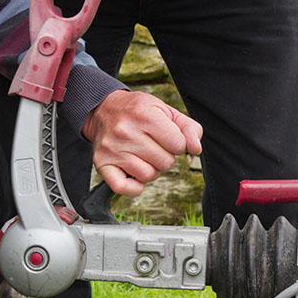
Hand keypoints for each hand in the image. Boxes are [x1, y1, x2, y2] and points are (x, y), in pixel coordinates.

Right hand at [82, 90, 202, 196]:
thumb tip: (195, 149)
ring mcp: (113, 149)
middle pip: (165, 163)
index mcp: (144, 115)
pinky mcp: (102, 163)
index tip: (167, 138)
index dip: (178, 144)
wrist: (103, 109)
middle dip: (165, 157)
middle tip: (154, 147)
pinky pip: (124, 188)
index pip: (178, 145)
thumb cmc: (138, 112)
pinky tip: (135, 174)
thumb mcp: (166, 111)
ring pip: (148, 176)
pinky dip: (134, 187)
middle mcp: (126, 131)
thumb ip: (189, 128)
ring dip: (151, 170)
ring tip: (143, 156)